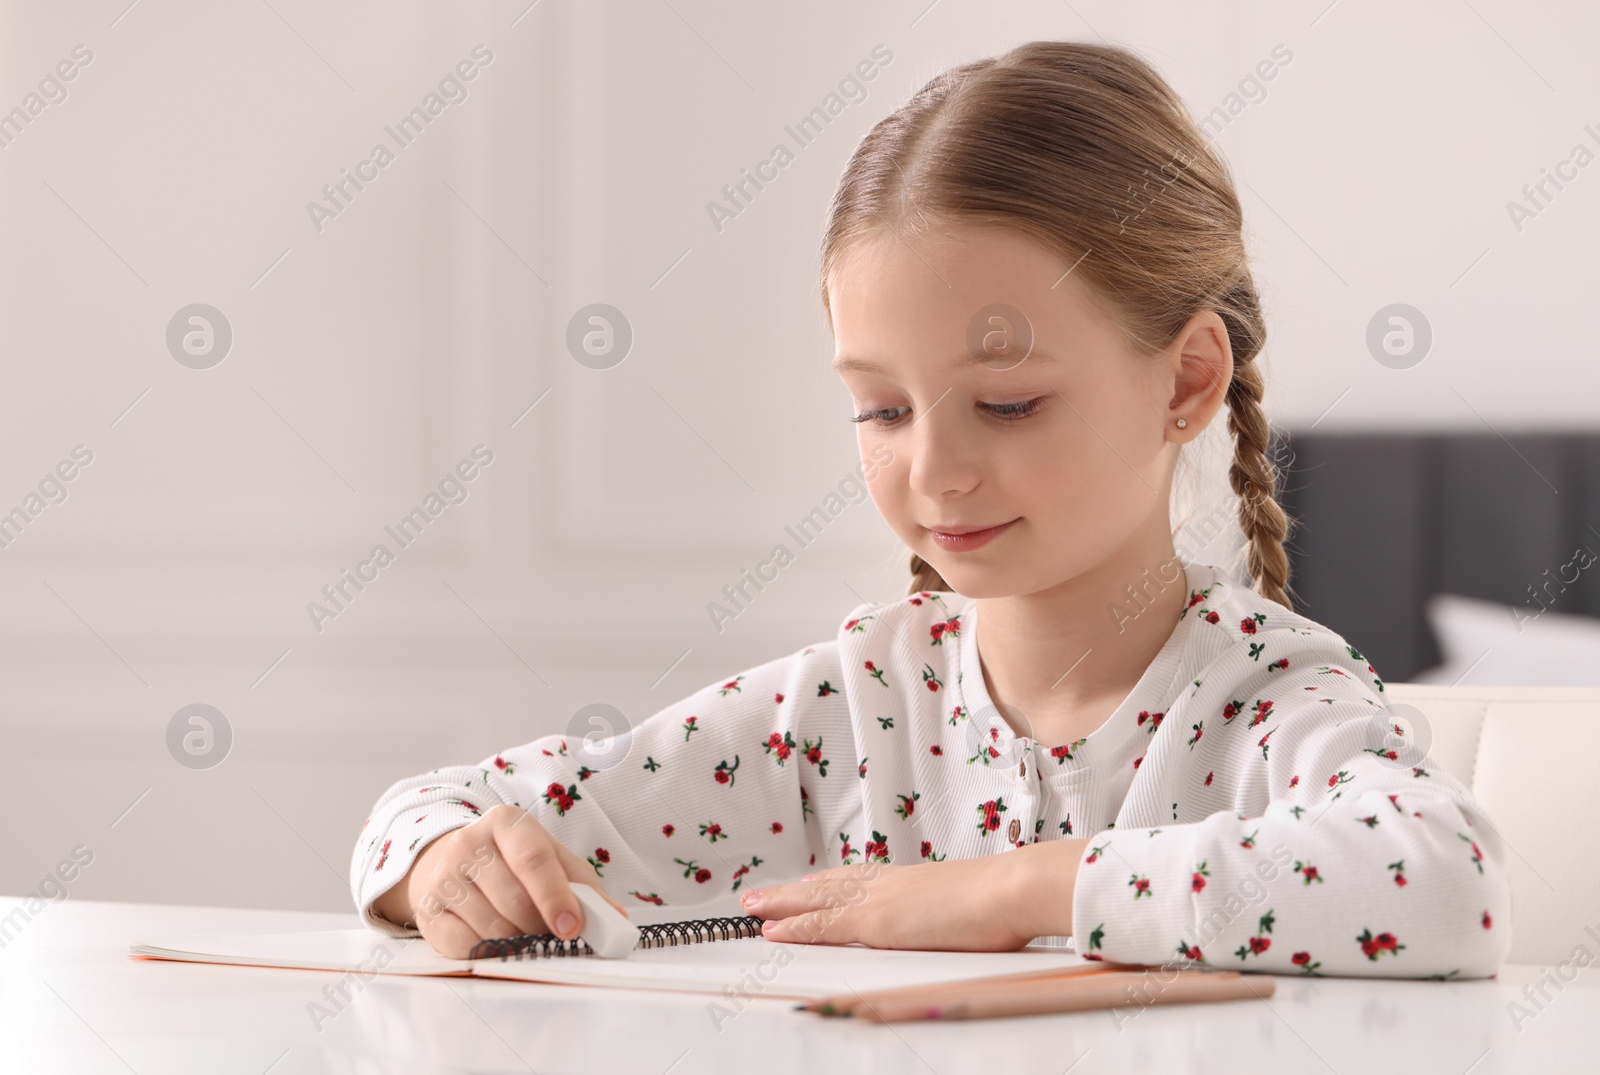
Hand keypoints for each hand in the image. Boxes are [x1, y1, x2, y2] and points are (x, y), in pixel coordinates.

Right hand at [372, 803, 630, 958]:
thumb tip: (614, 920)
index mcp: (506, 822)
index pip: (533, 859)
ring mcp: (443, 877)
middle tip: (552, 936)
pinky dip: (488, 954)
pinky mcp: (426, 910)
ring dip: (518, 943)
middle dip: (541, 927)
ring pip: (491, 928)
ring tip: (525, 935)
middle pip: (514, 900)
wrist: (452, 862)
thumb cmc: (513, 862)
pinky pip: (462, 947)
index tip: (573, 928)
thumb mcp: (551, 859)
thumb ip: (584, 886)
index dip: (555, 897)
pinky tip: (496, 943)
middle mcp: (469, 843)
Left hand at [739, 839, 1087, 950]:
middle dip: (791, 893)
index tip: (804, 886)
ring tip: (750, 907)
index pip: (855, 880)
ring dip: (781, 904)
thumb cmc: (1004, 900)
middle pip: (826, 886)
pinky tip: (772, 930)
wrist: (1012, 890)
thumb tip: (956, 919)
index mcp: (908, 881)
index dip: (825, 885)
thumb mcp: (970, 905)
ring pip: (815, 901)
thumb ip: (949, 913)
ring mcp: (878, 900)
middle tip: (758, 897)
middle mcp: (887, 884)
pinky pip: (823, 924)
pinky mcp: (875, 921)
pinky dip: (794, 926)